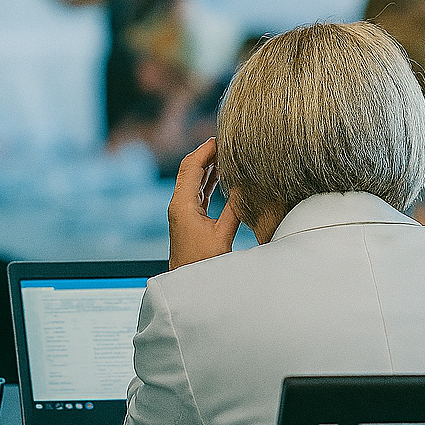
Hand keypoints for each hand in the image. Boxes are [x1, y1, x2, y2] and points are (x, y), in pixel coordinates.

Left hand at [168, 138, 240, 269]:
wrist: (189, 287)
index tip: (221, 137)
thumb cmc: (202, 266)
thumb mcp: (223, 236)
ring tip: (227, 153)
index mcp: (182, 205)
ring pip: (193, 179)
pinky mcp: (189, 219)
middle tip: (226, 141)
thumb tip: (246, 186)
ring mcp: (182, 211)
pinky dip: (209, 180)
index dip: (205, 149)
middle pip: (190, 169)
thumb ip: (235, 209)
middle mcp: (179, 205)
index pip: (191, 166)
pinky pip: (198, 192)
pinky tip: (222, 174)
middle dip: (207, 153)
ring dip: (208, 166)